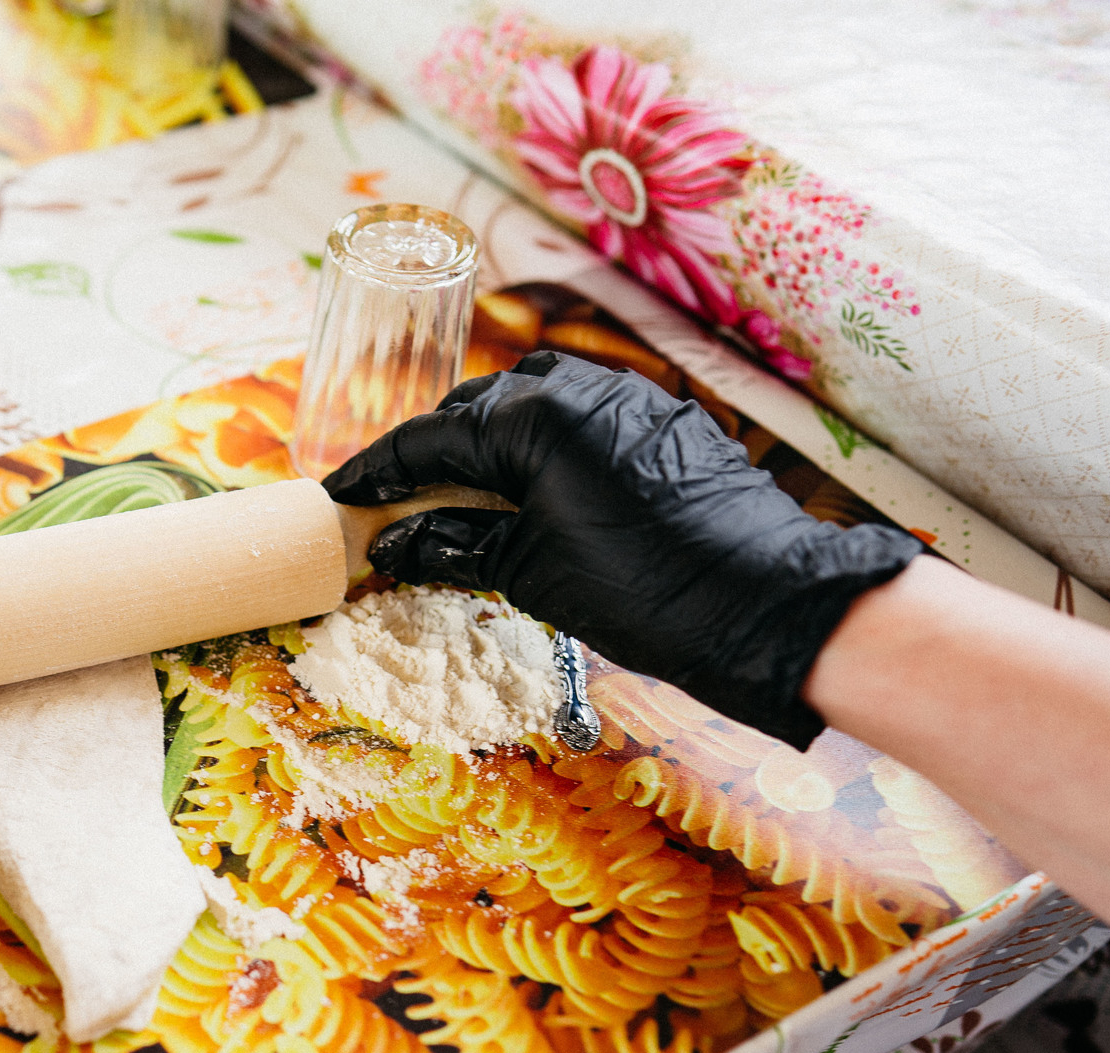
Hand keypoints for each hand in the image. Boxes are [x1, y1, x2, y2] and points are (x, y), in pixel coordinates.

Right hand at [323, 352, 922, 747]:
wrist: (765, 605)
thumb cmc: (644, 592)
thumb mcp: (531, 574)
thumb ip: (457, 544)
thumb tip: (397, 542)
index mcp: (533, 418)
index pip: (429, 437)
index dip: (378, 471)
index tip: (343, 495)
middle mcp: (578, 389)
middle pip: (478, 410)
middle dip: (432, 454)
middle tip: (399, 503)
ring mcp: (628, 399)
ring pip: (533, 404)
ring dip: (490, 442)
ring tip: (466, 494)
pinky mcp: (664, 421)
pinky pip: (582, 418)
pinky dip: (544, 447)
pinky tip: (535, 491)